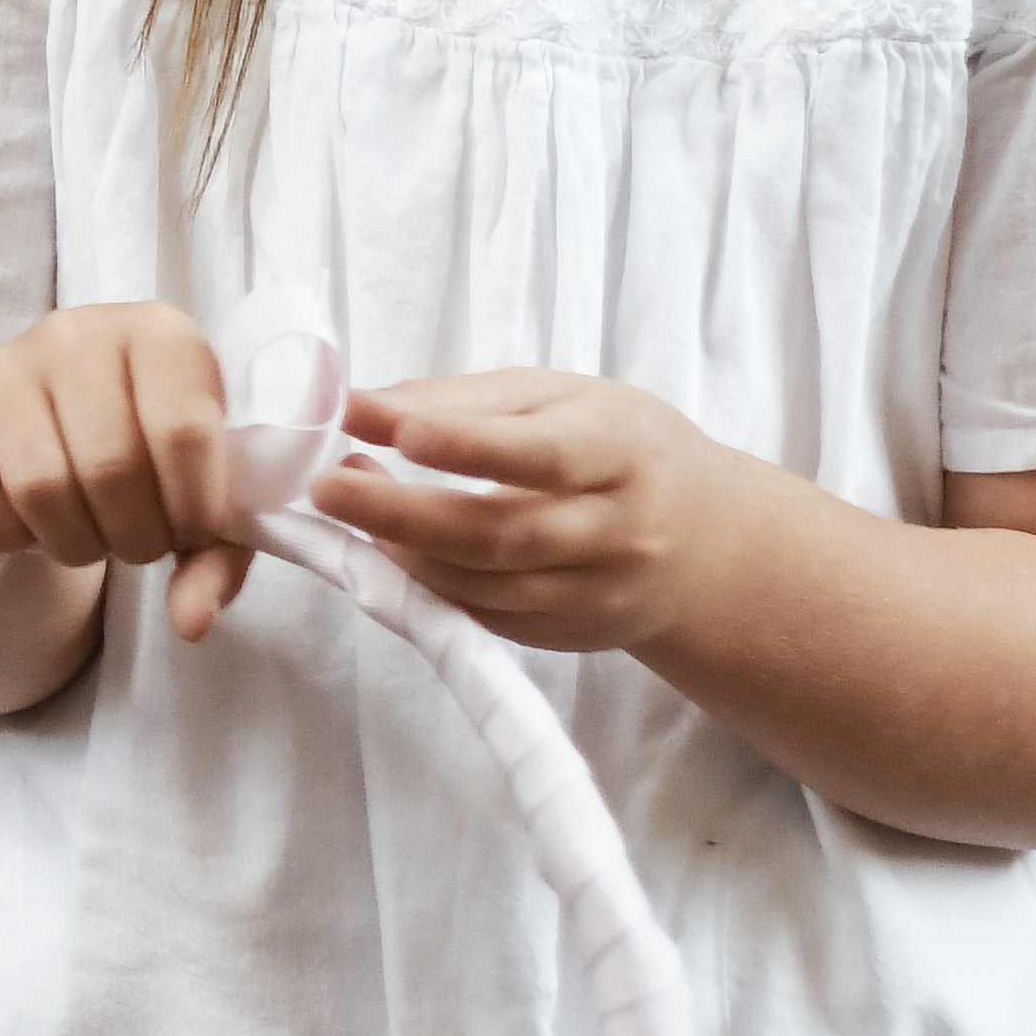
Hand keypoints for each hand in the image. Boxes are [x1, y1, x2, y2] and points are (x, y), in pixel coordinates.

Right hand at [0, 303, 260, 642]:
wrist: (65, 410)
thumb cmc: (148, 446)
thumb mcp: (202, 487)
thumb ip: (216, 553)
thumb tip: (191, 621)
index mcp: (158, 332)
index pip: (183, 430)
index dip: (193, 508)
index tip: (189, 530)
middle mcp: (76, 334)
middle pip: (110, 466)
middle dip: (134, 535)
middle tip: (138, 541)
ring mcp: (2, 366)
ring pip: (39, 487)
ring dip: (75, 543)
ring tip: (91, 534)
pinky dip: (7, 539)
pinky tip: (32, 524)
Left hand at [310, 371, 765, 663]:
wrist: (706, 547)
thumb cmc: (620, 449)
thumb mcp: (561, 398)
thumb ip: (459, 400)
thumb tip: (360, 405)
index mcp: (622, 454)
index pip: (541, 455)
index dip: (465, 446)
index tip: (391, 429)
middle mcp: (614, 534)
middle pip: (500, 536)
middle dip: (403, 514)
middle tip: (330, 485)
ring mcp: (592, 596)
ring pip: (481, 587)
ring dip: (400, 552)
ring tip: (348, 504)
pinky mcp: (566, 637)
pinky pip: (481, 617)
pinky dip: (424, 586)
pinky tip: (389, 548)